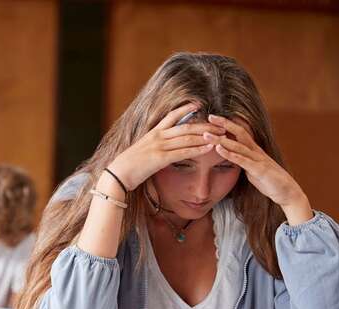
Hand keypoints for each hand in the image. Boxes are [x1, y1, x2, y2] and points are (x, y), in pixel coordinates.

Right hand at [106, 103, 224, 191]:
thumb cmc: (128, 165)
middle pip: (186, 126)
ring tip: (221, 135)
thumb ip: (153, 145)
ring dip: (206, 136)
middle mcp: (157, 136)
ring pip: (187, 138)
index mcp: (153, 133)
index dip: (186, 109)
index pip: (172, 116)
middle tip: (221, 123)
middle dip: (205, 124)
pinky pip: (183, 152)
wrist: (117, 174)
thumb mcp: (141, 150)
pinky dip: (198, 149)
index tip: (199, 104)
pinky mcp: (160, 158)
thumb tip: (161, 146)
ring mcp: (159, 146)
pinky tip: (209, 148)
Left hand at [203, 114, 313, 224]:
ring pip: (238, 146)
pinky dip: (230, 154)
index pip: (240, 132)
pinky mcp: (259, 170)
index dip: (228, 124)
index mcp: (254, 150)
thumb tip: (231, 156)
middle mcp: (256, 151)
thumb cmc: (269, 181)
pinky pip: (243, 161)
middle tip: (209, 117)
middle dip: (225, 124)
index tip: (213, 118)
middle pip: (239, 133)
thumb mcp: (252, 168)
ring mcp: (258, 160)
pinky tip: (220, 149)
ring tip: (207, 135)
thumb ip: (242, 160)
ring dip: (221, 140)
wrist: (287, 192)